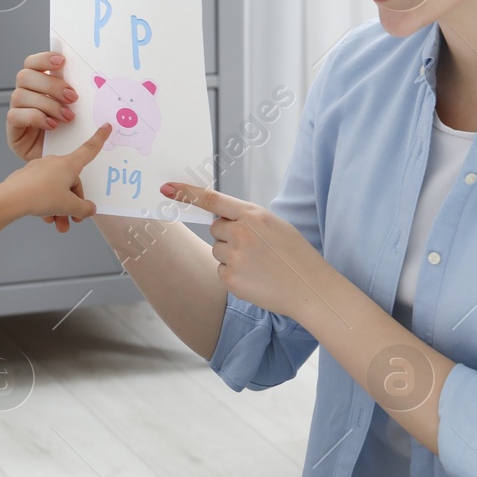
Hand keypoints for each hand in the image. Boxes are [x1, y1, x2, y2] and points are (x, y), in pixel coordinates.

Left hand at [2, 124, 110, 223]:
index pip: (89, 150)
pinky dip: (47, 204)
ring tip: (59, 225)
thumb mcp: (68, 206)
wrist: (10, 199)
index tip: (106, 126)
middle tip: (73, 220)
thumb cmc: (41, 196)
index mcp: (68, 165)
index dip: (100, 139)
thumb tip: (89, 209)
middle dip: (73, 203)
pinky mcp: (27, 177)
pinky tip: (45, 217)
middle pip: (71, 182)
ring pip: (56, 190)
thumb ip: (83, 209)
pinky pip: (42, 190)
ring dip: (60, 209)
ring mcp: (39, 169)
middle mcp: (54, 163)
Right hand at [7, 51, 77, 162]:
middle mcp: (24, 94)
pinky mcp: (13, 129)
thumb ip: (72, 93)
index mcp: (38, 85)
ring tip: (67, 117)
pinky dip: (36, 118)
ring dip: (47, 104)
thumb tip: (84, 79)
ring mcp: (16, 111)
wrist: (61, 161)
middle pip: (25, 76)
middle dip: (50, 85)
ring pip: (20, 95)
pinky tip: (52, 125)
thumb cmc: (68, 133)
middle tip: (73, 97)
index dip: (44, 59)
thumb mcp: (74, 110)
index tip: (62, 61)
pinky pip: (16, 116)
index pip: (32, 63)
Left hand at [161, 183, 329, 318]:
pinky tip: (255, 278)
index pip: (212, 199)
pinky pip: (221, 270)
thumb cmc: (295, 256)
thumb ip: (247, 219)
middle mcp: (241, 233)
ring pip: (217, 250)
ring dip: (231, 256)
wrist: (309, 288)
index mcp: (253, 215)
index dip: (186, 193)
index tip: (167, 188)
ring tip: (258, 264)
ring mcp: (234, 256)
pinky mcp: (230, 278)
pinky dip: (234, 274)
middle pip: (215, 228)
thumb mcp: (275, 225)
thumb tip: (220, 220)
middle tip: (253, 247)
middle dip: (228, 236)